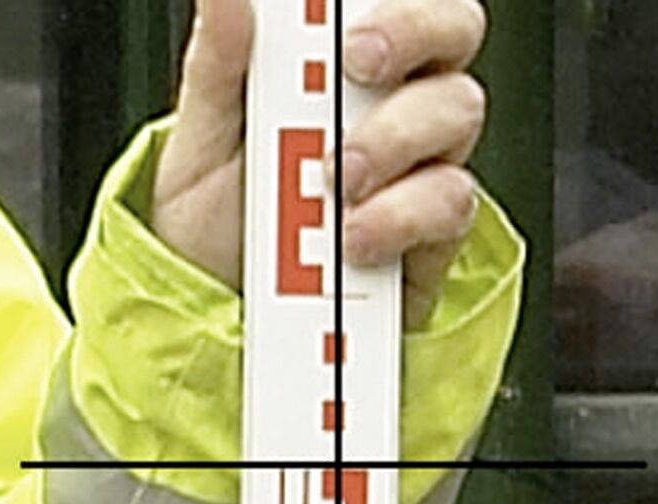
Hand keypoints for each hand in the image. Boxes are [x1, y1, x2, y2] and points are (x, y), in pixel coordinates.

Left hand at [151, 0, 488, 328]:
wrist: (220, 319)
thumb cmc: (216, 227)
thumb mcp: (200, 142)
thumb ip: (218, 64)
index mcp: (341, 62)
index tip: (344, 13)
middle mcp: (392, 103)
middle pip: (453, 28)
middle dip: (412, 31)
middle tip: (356, 65)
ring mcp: (417, 166)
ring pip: (457, 112)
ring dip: (394, 138)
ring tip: (335, 182)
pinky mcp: (430, 237)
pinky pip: (451, 204)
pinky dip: (403, 215)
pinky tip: (354, 236)